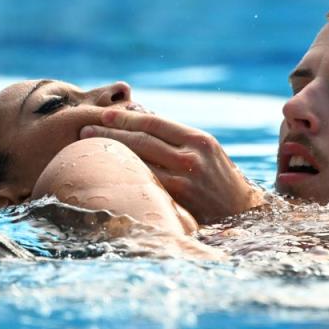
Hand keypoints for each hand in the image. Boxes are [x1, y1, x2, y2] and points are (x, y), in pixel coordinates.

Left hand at [80, 108, 263, 223]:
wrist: (243, 213)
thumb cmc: (219, 179)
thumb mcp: (205, 151)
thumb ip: (176, 138)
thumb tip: (139, 118)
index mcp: (198, 140)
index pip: (154, 123)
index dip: (126, 118)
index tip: (104, 115)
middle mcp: (192, 157)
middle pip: (142, 140)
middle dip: (110, 132)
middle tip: (85, 127)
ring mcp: (184, 181)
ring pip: (138, 162)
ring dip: (110, 153)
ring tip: (88, 146)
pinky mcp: (177, 202)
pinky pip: (144, 184)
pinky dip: (123, 176)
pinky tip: (107, 173)